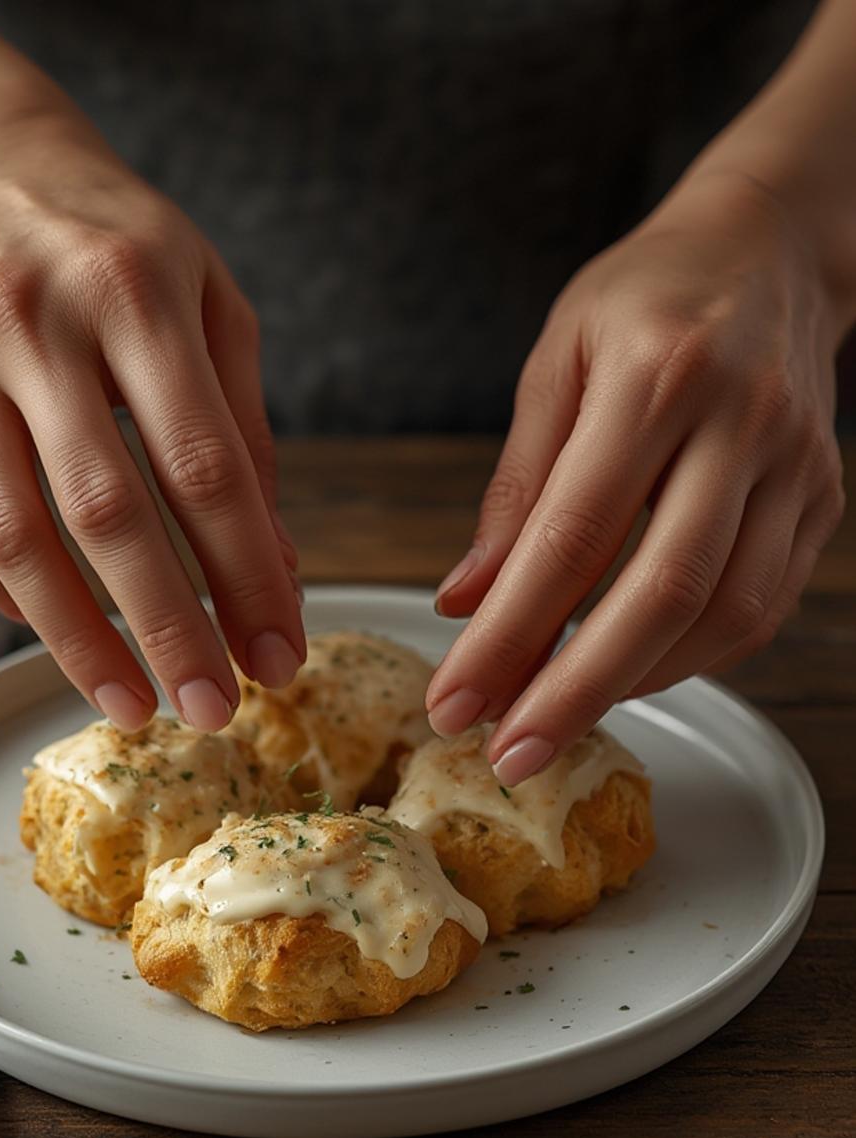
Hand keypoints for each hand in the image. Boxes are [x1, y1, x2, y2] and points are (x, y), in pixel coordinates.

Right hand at [0, 109, 303, 732]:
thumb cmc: (124, 247)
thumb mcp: (215, 304)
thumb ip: (246, 433)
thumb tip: (276, 572)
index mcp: (135, 291)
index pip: (203, 467)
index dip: (246, 575)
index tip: (280, 655)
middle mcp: (36, 326)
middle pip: (106, 513)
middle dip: (168, 628)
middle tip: (213, 711)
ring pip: (15, 536)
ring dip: (78, 640)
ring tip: (132, 706)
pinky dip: (13, 599)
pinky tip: (64, 636)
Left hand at [427, 172, 845, 783]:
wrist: (773, 246)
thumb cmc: (647, 296)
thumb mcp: (556, 361)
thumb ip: (515, 489)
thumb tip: (465, 601)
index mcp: (655, 375)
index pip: (570, 538)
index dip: (509, 635)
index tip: (455, 702)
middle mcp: (738, 422)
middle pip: (660, 593)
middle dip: (576, 692)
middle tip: (509, 755)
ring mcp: (794, 465)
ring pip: (725, 615)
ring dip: (634, 683)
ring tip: (558, 716)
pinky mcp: (822, 498)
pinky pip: (761, 607)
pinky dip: (690, 656)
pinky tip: (632, 669)